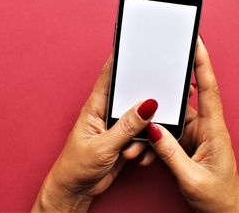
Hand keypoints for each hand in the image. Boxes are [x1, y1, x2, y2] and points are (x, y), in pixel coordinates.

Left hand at [32, 55, 157, 211]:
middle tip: (162, 104)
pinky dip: (145, 146)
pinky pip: (143, 136)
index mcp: (95, 107)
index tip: (138, 48)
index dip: (122, 60)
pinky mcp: (125, 140)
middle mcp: (107, 113)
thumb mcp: (103, 146)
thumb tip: (147, 105)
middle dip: (147, 101)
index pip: (109, 76)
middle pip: (132, 97)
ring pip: (141, 119)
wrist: (76, 190)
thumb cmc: (77, 166)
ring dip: (144, 133)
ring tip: (131, 150)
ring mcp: (117, 127)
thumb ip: (127, 126)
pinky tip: (138, 157)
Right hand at [145, 37, 238, 211]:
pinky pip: (169, 132)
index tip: (196, 42)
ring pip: (173, 118)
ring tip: (140, 137)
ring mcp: (197, 135)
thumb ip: (170, 153)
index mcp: (215, 131)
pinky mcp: (189, 143)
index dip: (202, 63)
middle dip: (166, 92)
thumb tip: (152, 128)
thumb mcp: (191, 178)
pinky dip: (156, 137)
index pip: (209, 89)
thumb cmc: (217, 198)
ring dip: (155, 123)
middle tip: (152, 74)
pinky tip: (145, 148)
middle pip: (185, 100)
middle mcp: (207, 128)